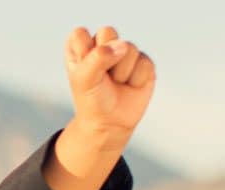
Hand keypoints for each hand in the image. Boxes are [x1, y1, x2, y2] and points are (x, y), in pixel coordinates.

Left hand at [47, 26, 155, 189]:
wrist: (110, 123)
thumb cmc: (91, 100)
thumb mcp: (84, 80)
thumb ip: (97, 58)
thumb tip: (122, 45)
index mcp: (81, 47)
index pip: (81, 33)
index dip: (83, 53)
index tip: (83, 72)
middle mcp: (103, 46)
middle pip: (108, 32)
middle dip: (105, 57)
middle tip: (102, 76)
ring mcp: (124, 52)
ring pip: (128, 47)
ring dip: (121, 71)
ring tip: (116, 82)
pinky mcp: (143, 62)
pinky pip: (144, 62)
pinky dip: (136, 79)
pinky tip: (130, 85)